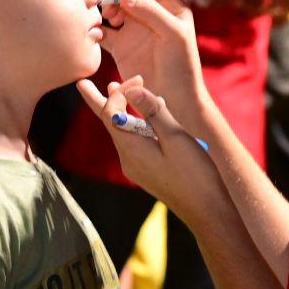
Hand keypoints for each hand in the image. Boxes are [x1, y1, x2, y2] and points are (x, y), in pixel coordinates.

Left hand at [77, 76, 219, 221]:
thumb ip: (153, 112)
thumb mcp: (176, 138)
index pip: (112, 113)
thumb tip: (132, 89)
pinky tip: (143, 118)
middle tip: (81, 85)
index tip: (140, 78)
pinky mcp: (148, 172)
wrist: (207, 211)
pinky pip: (135, 143)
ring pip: (122, 133)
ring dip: (120, 111)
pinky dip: (134, 124)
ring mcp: (137, 168)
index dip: (121, 92)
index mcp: (132, 149)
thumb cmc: (195, 175)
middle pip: (109, 124)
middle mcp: (129, 159)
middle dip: (100, 101)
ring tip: (112, 92)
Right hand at [100, 0, 210, 131]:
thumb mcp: (173, 33)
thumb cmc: (182, 65)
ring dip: (105, 10)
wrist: (175, 99)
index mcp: (169, 5)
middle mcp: (150, 13)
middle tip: (110, 8)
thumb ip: (151, 11)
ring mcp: (134, 29)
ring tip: (108, 21)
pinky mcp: (121, 46)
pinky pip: (103, 32)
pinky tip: (97, 35)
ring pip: (113, 9)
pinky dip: (96, 30)